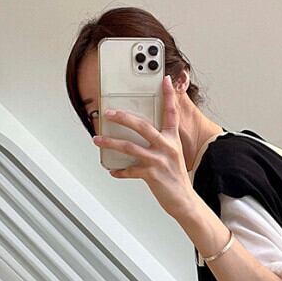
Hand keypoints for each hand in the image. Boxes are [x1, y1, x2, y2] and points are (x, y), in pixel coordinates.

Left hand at [98, 72, 195, 225]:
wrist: (184, 200)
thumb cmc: (175, 176)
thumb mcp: (173, 154)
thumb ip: (160, 141)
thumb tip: (140, 132)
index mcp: (173, 139)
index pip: (171, 113)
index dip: (169, 95)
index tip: (165, 80)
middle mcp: (167, 146)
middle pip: (142, 126)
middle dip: (123, 118)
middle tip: (109, 113)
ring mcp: (159, 160)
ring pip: (130, 147)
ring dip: (110, 142)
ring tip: (97, 140)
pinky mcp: (152, 174)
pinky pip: (130, 170)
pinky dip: (119, 171)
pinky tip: (112, 170)